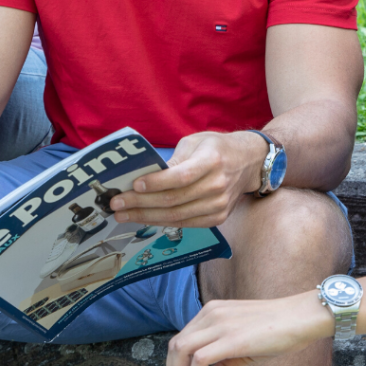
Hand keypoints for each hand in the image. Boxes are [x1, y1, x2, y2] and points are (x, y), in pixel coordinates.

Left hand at [110, 130, 268, 227]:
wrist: (249, 162)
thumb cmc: (216, 147)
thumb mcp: (195, 141)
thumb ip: (174, 159)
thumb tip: (147, 176)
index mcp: (212, 160)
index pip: (180, 176)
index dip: (155, 183)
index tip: (133, 186)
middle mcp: (217, 185)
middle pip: (173, 200)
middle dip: (140, 204)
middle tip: (116, 204)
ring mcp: (219, 205)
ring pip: (176, 216)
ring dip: (146, 217)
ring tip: (123, 215)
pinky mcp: (218, 217)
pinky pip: (185, 223)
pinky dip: (162, 222)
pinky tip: (145, 218)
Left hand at [166, 290, 333, 365]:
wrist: (298, 318)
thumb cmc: (275, 330)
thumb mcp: (243, 347)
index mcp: (213, 311)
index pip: (181, 336)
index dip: (174, 362)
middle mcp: (212, 313)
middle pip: (175, 344)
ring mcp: (220, 324)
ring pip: (181, 349)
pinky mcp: (230, 338)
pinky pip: (199, 358)